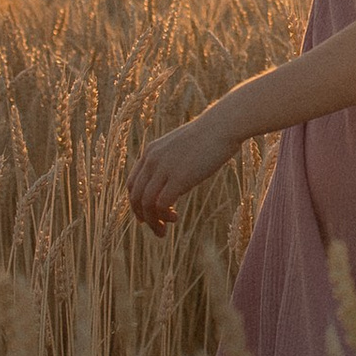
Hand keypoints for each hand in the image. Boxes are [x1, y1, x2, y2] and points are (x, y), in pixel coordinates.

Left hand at [127, 98, 247, 233]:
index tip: (146, 216)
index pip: (133, 183)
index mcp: (151, 152)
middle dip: (143, 217)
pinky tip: (175, 218)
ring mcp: (164, 168)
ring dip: (153, 221)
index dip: (136, 204)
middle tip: (157, 228)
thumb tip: (176, 176)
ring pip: (146, 203)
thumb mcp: (182, 146)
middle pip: (135, 196)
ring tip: (164, 230)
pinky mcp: (179, 177)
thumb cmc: (209, 136)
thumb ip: (173, 160)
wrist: (222, 126)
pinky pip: (161, 204)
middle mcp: (152, 160)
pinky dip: (164, 216)